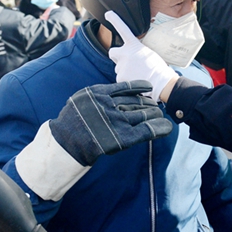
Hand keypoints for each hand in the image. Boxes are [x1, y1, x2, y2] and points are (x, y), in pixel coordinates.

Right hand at [16, 81, 171, 200]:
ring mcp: (116, 121)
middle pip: (136, 102)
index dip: (140, 87)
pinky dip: (158, 128)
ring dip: (154, 114)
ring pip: (143, 114)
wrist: (65, 144)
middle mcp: (110, 105)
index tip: (148, 87)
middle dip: (148, 103)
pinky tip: (167, 127)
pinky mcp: (122, 138)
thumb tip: (117, 92)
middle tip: (156, 105)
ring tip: (160, 114)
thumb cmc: (72, 121)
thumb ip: (99, 94)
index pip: (126, 88)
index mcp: (99, 93)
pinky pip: (146, 130)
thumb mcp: (82, 99)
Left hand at [105, 11, 178, 101]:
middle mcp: (125, 54)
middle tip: (127, 62)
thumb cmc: (157, 68)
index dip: (115, 20)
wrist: (160, 82)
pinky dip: (126, 80)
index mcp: (134, 46)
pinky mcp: (120, 77)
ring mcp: (121, 66)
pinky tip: (135, 81)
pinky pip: (120, 78)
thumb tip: (132, 56)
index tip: (108, 14)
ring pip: (119, 68)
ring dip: (125, 70)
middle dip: (117, 56)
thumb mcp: (148, 53)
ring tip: (137, 74)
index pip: (123, 29)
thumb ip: (136, 52)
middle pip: (112, 52)